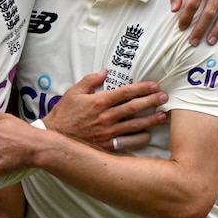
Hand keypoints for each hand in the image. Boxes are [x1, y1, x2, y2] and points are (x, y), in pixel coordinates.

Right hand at [42, 70, 165, 149]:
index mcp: (99, 101)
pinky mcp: (106, 146)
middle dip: (151, 101)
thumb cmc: (63, 114)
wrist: (54, 138)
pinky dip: (139, 139)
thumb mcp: (73, 92)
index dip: (142, 88)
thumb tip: (104, 71)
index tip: (154, 85)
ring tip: (162, 116)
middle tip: (164, 97)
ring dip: (150, 120)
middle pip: (134, 107)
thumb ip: (90, 81)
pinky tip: (147, 135)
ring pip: (134, 125)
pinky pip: (127, 143)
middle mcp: (106, 116)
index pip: (126, 92)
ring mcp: (107, 132)